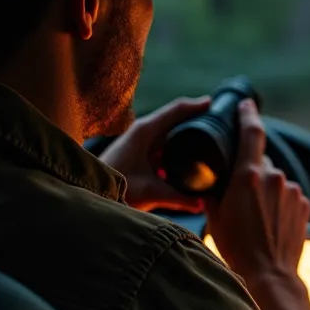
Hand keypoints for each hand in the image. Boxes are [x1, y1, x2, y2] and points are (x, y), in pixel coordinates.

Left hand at [99, 96, 210, 211]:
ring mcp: (139, 140)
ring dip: (186, 133)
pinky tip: (186, 158)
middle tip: (220, 123)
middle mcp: (143, 131)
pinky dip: (175, 146)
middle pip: (175, 118)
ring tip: (208, 139)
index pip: (177, 110)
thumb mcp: (150, 192)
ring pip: (168, 132)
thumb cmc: (115, 188)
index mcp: (146, 131)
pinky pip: (161, 143)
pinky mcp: (137, 151)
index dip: (198, 106)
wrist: (89, 192)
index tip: (218, 104)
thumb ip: (179, 198)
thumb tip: (202, 205)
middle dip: (197, 120)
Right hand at [205, 99, 309, 309]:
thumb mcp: (214, 214)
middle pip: (260, 163)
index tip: (246, 105)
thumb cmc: (237, 247)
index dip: (248, 115)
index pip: (252, 133)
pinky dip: (279, 203)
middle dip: (250, 174)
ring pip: (275, 181)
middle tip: (240, 198)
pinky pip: (288, 195)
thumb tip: (214, 177)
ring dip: (266, 191)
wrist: (269, 275)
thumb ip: (216, 188)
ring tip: (256, 218)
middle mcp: (274, 178)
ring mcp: (292, 191)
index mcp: (248, 176)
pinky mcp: (304, 204)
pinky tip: (270, 223)